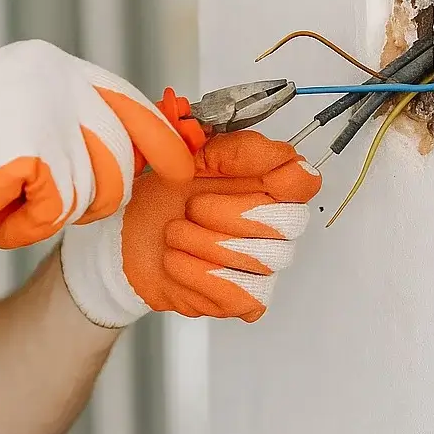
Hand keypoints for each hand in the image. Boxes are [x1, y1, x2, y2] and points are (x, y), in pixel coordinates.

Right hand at [0, 40, 194, 255]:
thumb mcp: (10, 114)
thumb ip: (63, 118)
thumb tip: (129, 145)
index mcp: (47, 62)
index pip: (125, 97)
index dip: (157, 136)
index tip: (182, 165)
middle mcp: (53, 74)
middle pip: (121, 150)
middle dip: (100, 193)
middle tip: (63, 209)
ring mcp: (46, 107)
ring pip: (98, 185)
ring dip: (56, 213)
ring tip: (9, 206)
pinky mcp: (37, 146)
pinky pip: (61, 211)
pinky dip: (29, 229)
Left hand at [60, 131, 321, 326]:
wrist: (129, 240)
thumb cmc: (163, 196)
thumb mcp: (178, 155)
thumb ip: (201, 137)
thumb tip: (213, 132)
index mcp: (267, 183)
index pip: (304, 178)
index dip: (265, 170)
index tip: (220, 164)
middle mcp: (276, 225)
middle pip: (281, 220)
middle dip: (220, 211)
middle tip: (189, 206)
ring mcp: (265, 266)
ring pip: (253, 257)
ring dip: (196, 240)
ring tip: (175, 232)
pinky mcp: (246, 300)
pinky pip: (232, 288)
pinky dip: (191, 271)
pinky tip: (175, 259)